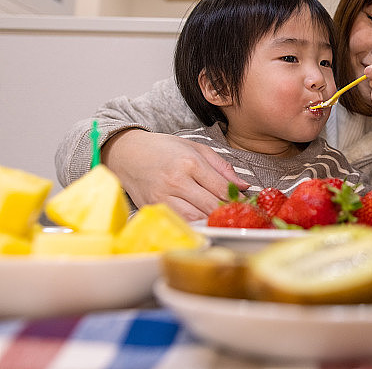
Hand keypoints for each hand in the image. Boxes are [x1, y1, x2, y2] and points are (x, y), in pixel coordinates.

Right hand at [101, 129, 249, 219]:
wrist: (127, 153)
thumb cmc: (163, 148)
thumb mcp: (196, 148)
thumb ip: (222, 167)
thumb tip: (243, 186)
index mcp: (190, 163)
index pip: (221, 188)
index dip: (236, 198)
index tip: (244, 203)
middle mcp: (176, 181)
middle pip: (210, 205)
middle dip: (227, 211)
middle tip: (237, 213)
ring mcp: (163, 196)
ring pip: (196, 217)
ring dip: (211, 220)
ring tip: (220, 217)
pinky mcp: (153, 207)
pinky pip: (179, 221)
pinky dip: (193, 223)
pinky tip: (201, 219)